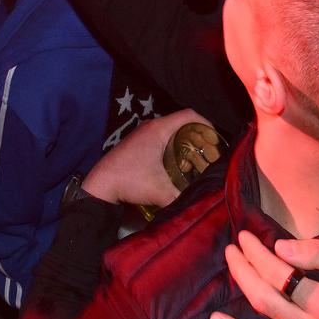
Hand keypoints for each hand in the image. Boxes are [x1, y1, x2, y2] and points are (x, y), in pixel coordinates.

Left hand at [81, 108, 211, 207]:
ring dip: (186, 142)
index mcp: (159, 129)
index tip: (217, 140)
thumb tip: (203, 202)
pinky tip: (179, 163)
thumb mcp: (160, 191)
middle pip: (182, 123)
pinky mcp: (138, 143)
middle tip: (211, 153)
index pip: (190, 115)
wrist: (101, 185)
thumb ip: (183, 198)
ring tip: (198, 159)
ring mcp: (143, 133)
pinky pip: (163, 137)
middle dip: (199, 136)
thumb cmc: (130, 181)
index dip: (207, 124)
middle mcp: (151, 126)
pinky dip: (174, 145)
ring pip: (172, 131)